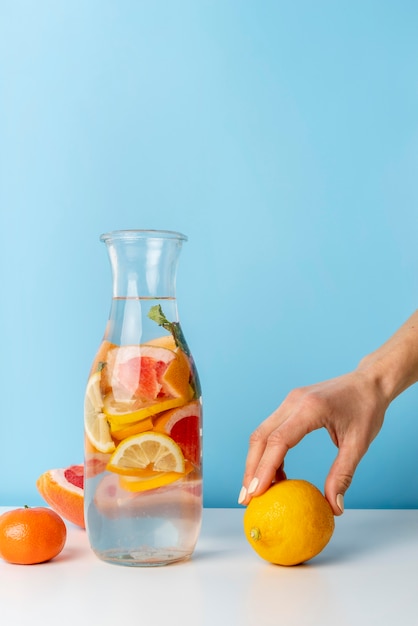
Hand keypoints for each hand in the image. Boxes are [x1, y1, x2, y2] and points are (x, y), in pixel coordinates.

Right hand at [238, 369, 388, 514]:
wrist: (369, 381)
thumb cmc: (367, 409)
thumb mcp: (359, 444)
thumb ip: (343, 475)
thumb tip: (334, 508)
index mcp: (311, 408)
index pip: (279, 440)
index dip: (265, 468)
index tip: (257, 493)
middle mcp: (294, 401)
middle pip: (261, 437)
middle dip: (251, 469)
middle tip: (247, 498)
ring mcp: (289, 401)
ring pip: (262, 433)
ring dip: (256, 461)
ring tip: (257, 490)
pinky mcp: (290, 404)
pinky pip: (272, 429)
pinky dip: (268, 452)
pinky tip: (276, 473)